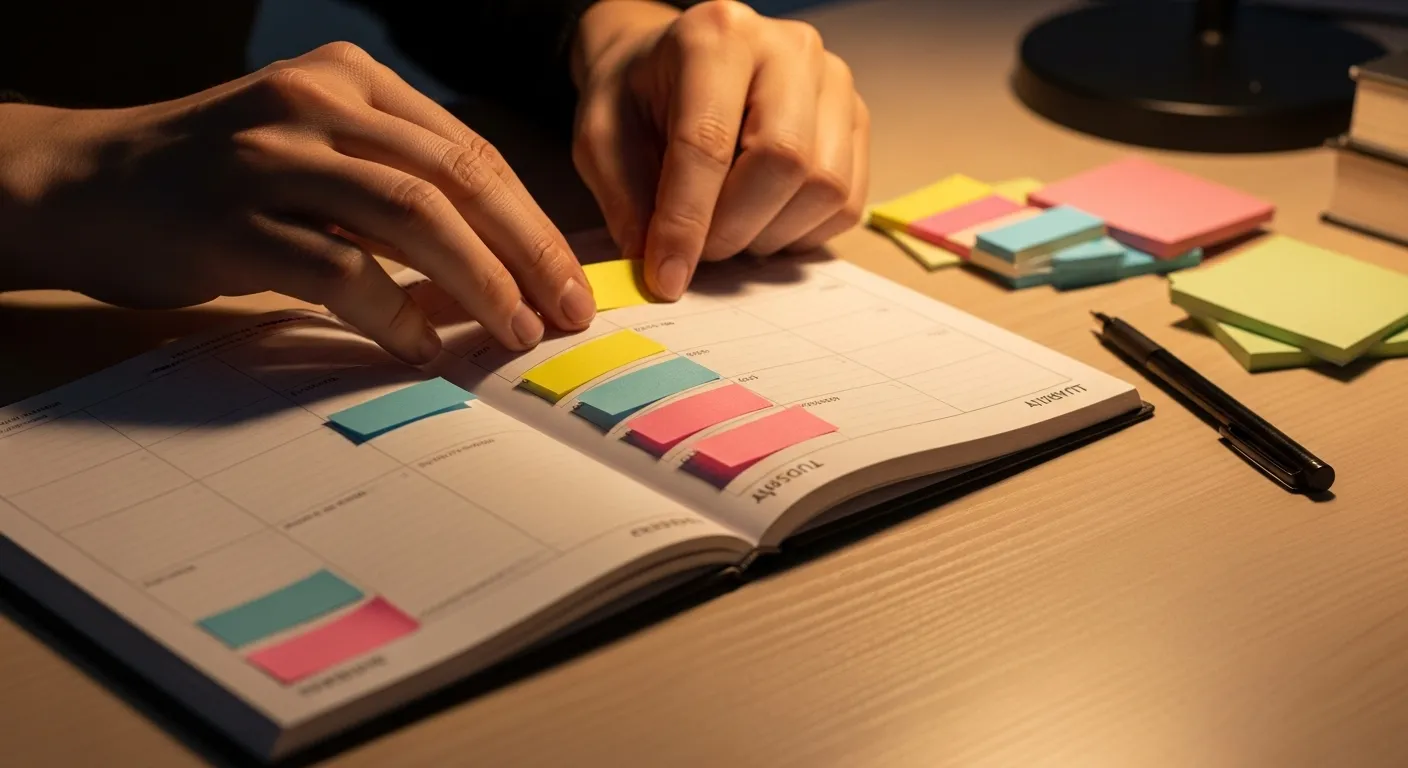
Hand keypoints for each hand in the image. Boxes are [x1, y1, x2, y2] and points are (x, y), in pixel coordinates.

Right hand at [0, 43, 596, 362]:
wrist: (88, 185)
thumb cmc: (219, 179)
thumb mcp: (315, 151)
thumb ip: (395, 185)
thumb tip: (499, 263)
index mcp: (349, 80)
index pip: (470, 152)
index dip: (531, 222)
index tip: (569, 280)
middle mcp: (315, 104)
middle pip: (456, 178)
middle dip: (526, 252)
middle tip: (565, 312)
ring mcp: (272, 157)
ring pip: (412, 216)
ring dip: (478, 283)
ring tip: (514, 331)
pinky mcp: (233, 220)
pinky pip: (340, 270)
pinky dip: (393, 313)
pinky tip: (421, 348)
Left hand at [571, 0, 869, 299]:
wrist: (675, 66)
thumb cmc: (639, 97)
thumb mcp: (602, 136)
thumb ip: (625, 199)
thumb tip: (659, 267)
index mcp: (715, 36)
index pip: (708, 141)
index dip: (686, 220)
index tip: (667, 276)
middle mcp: (788, 48)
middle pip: (783, 160)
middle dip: (735, 228)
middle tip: (700, 252)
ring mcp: (833, 83)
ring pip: (824, 186)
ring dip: (770, 234)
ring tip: (730, 230)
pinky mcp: (856, 121)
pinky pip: (848, 202)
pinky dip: (803, 234)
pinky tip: (764, 222)